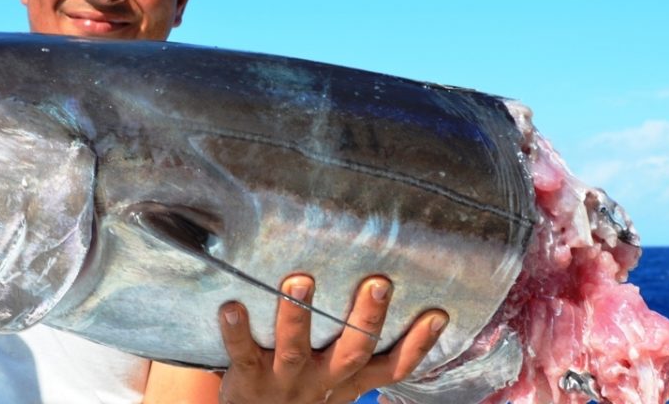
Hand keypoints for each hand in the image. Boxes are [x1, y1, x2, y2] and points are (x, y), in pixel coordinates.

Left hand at [217, 275, 447, 403]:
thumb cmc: (300, 388)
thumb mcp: (336, 379)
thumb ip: (357, 347)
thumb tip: (385, 288)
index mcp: (348, 380)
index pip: (392, 367)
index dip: (417, 345)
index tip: (438, 314)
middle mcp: (322, 379)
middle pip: (352, 351)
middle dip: (366, 318)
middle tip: (378, 283)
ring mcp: (285, 380)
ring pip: (294, 349)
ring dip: (297, 315)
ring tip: (300, 281)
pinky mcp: (249, 378)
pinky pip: (242, 353)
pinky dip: (236, 330)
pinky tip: (231, 306)